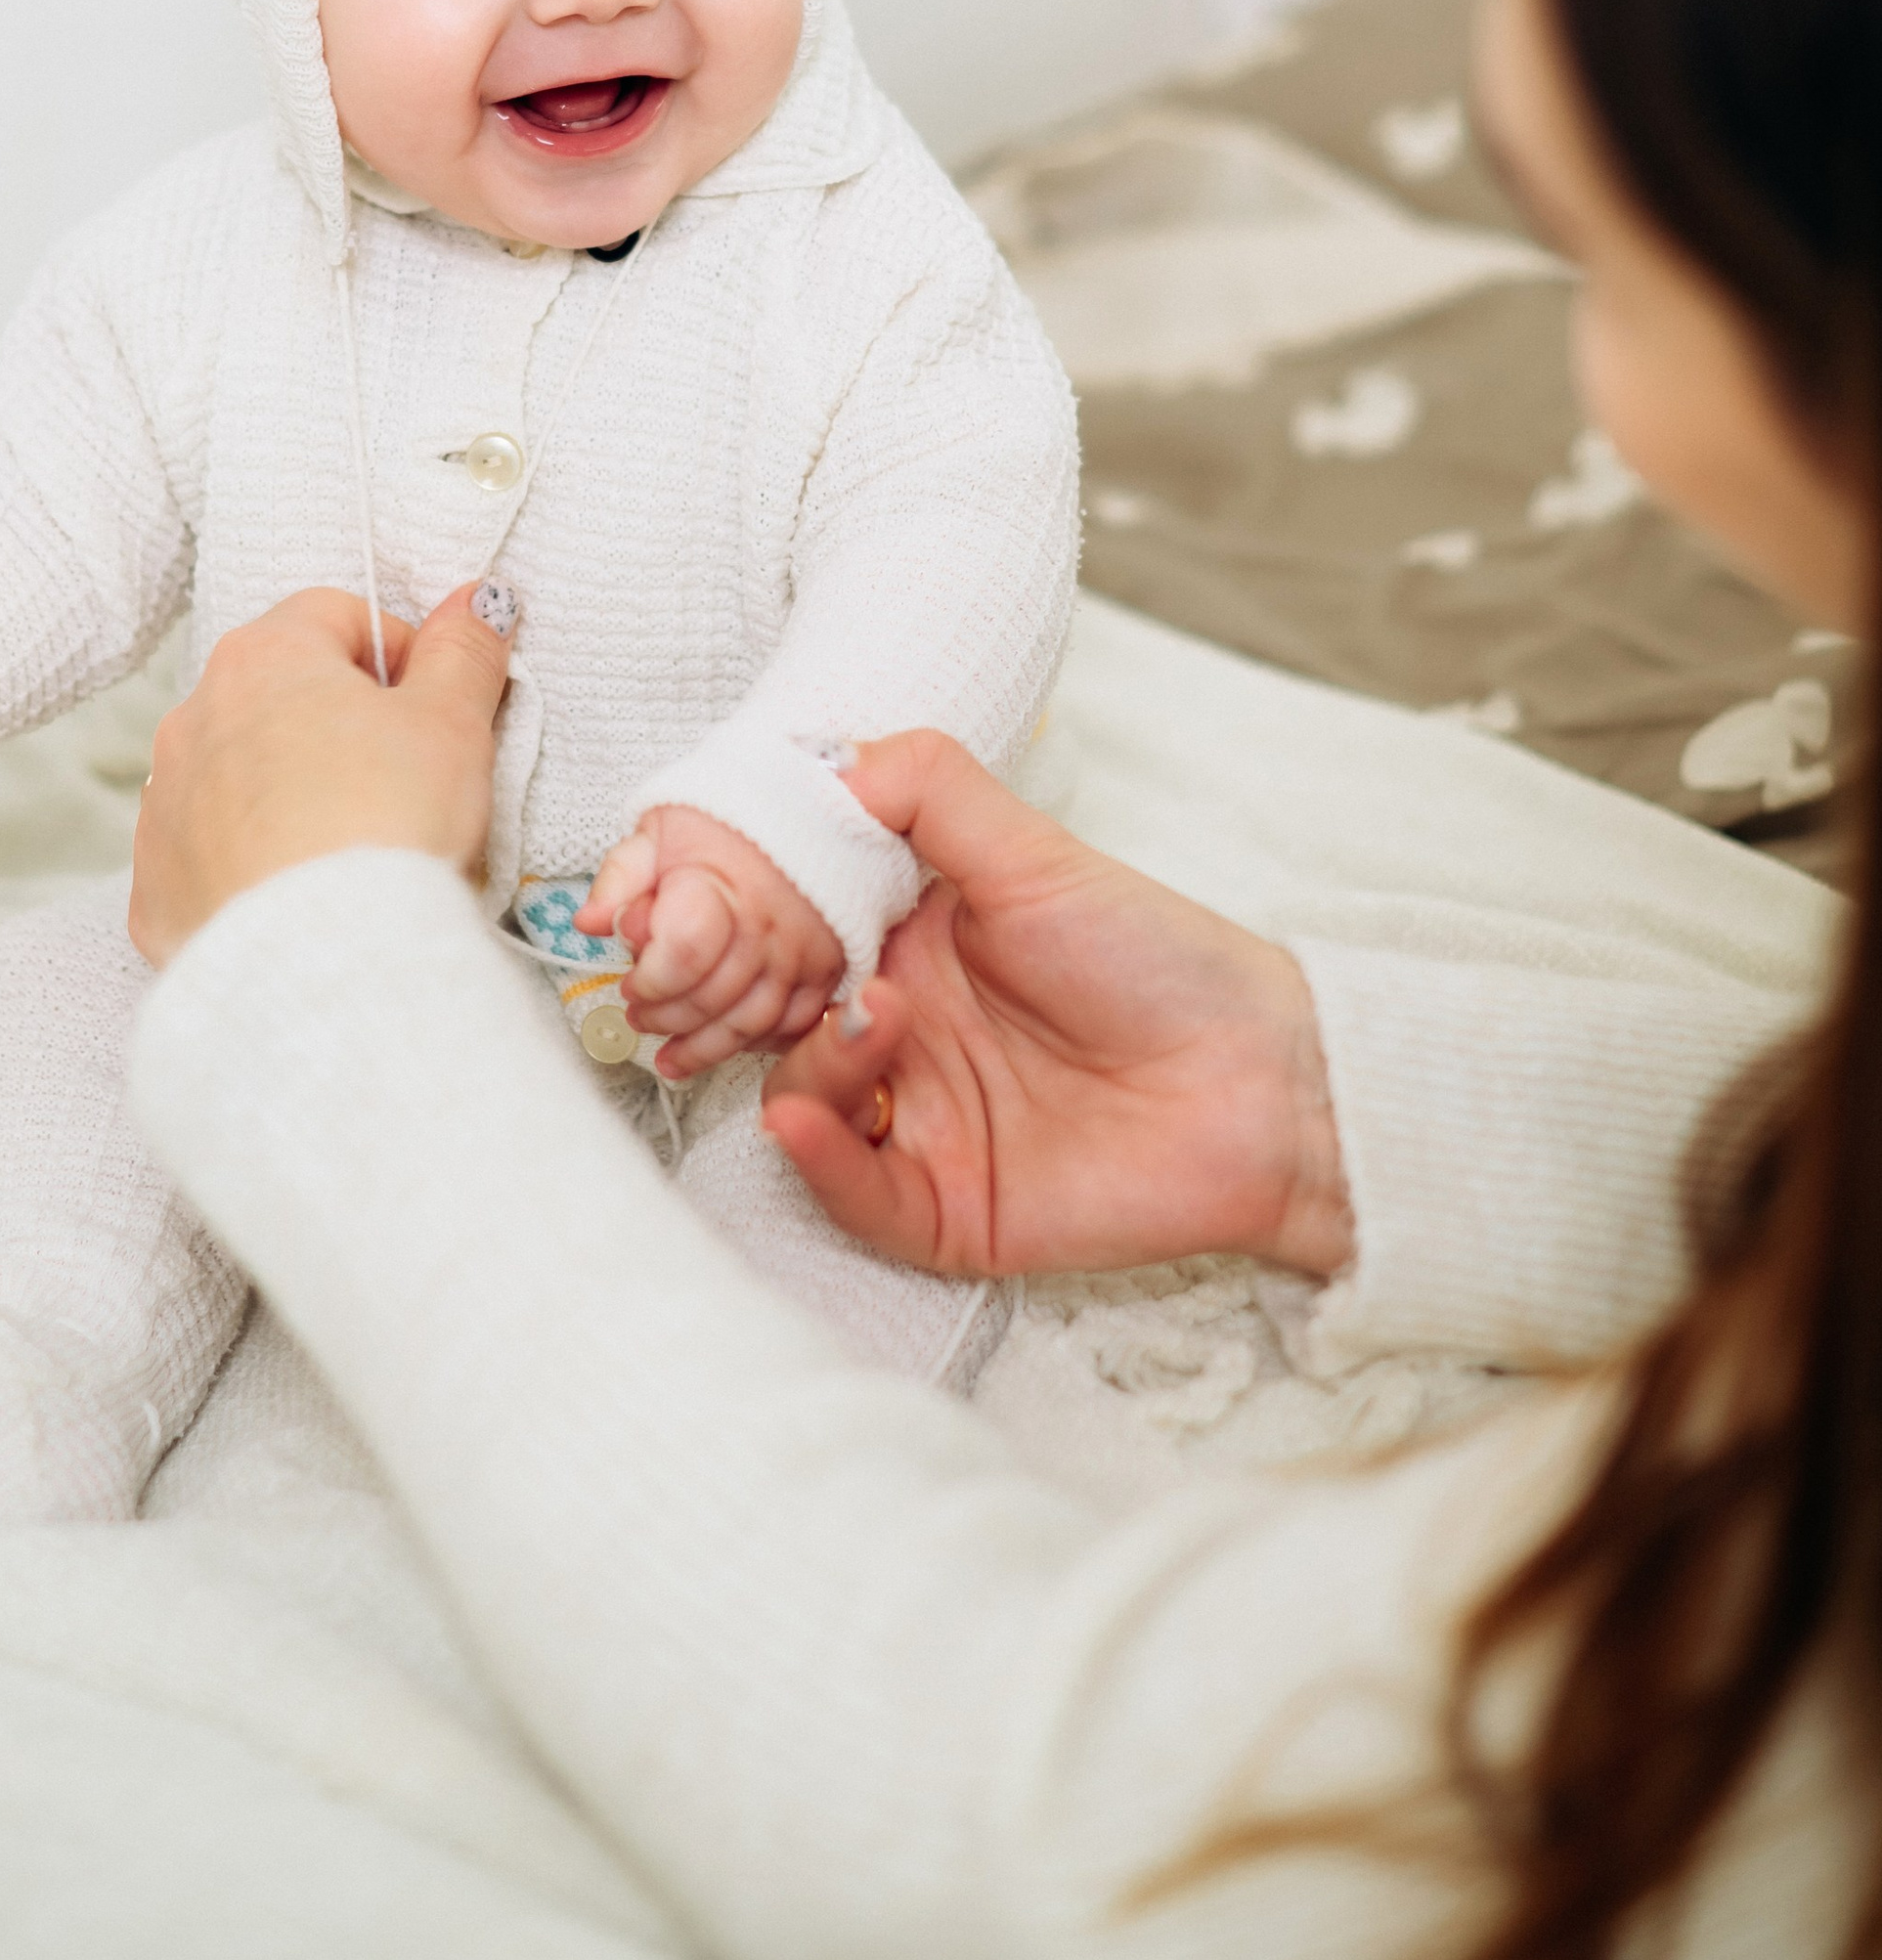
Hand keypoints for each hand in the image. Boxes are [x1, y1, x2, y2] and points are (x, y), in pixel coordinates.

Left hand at [129, 583, 516, 967]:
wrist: (322, 963)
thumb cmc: (388, 825)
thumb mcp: (452, 723)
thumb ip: (463, 651)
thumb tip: (477, 600)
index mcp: (262, 658)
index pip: (338, 616)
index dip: (399, 657)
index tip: (432, 713)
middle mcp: (193, 717)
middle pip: (280, 695)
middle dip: (339, 726)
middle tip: (402, 783)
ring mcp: (163, 805)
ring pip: (238, 776)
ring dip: (288, 793)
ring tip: (351, 846)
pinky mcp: (158, 888)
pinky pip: (207, 858)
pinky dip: (250, 866)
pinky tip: (301, 896)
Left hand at [579, 808, 843, 1080]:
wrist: (807, 808)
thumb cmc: (727, 823)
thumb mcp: (660, 833)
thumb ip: (621, 880)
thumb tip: (588, 924)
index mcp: (721, 887)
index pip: (681, 957)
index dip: (648, 982)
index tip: (629, 983)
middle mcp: (767, 927)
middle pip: (711, 1000)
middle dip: (664, 1018)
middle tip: (639, 1015)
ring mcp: (803, 952)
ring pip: (750, 1025)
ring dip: (703, 1048)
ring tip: (670, 1053)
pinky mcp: (828, 968)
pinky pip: (793, 1025)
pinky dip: (757, 1042)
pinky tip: (725, 1041)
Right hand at [759, 729, 1353, 1284]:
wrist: (1261, 1083)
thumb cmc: (1161, 959)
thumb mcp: (1034, 854)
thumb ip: (929, 791)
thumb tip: (826, 752)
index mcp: (908, 947)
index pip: (788, 932)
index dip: (738, 920)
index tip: (697, 899)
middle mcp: (901, 1034)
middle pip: (775, 1021)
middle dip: (743, 999)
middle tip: (743, 974)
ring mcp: (918, 1123)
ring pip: (803, 1102)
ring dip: (812, 1064)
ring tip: (873, 1024)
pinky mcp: (943, 1206)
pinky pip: (852, 1194)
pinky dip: (818, 1159)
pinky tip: (808, 1118)